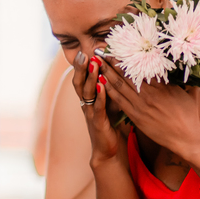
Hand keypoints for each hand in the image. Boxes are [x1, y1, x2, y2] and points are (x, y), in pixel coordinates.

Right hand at [72, 52, 124, 166]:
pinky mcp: (97, 123)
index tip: (85, 50)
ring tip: (93, 64)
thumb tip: (120, 71)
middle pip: (79, 82)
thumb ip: (111, 88)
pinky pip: (97, 107)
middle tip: (83, 53)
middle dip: (81, 67)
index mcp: (89, 98)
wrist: (108, 149)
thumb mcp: (110, 103)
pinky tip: (101, 86)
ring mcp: (90, 113)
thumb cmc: (110, 124)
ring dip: (90, 77)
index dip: (82, 65)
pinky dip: (99, 96)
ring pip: (87, 93)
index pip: (83, 78)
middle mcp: (86, 104)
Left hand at [96, 58, 199, 160]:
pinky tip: (101, 82)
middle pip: (127, 73)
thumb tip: (191, 66)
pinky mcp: (136, 117)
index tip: (119, 47)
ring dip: (107, 73)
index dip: (128, 56)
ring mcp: (141, 105)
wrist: (187, 139)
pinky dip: (109, 90)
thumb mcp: (193, 92)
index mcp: (162, 85)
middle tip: (101, 51)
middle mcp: (149, 93)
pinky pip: (119, 101)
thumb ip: (188, 79)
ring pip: (120, 85)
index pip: (141, 66)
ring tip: (97, 62)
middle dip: (113, 61)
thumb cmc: (192, 117)